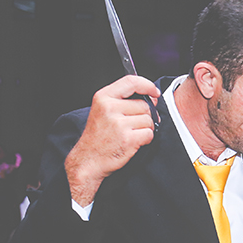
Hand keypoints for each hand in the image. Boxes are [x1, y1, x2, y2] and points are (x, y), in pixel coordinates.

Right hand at [64, 75, 159, 206]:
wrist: (88, 160)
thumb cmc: (98, 136)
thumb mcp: (103, 110)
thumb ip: (123, 100)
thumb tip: (151, 97)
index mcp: (103, 97)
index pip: (131, 81)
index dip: (147, 85)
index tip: (154, 92)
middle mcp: (110, 107)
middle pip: (144, 105)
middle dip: (145, 115)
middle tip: (133, 125)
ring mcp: (118, 124)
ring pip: (149, 120)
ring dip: (145, 128)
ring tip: (130, 134)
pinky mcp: (127, 139)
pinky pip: (149, 133)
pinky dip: (146, 139)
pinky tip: (133, 142)